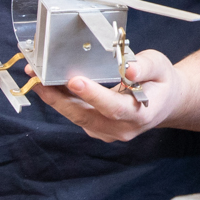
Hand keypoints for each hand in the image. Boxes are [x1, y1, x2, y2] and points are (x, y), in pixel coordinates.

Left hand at [36, 49, 185, 142]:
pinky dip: (60, 99)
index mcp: (140, 114)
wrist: (164, 102)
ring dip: (53, 97)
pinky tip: (48, 83)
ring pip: (75, 116)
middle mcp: (122, 129)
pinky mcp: (96, 130)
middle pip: (85, 116)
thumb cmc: (160, 82)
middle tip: (39, 77)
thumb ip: (145, 67)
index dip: (93, 95)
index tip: (75, 80)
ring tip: (35, 76)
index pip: (113, 107)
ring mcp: (107, 133)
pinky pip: (75, 115)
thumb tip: (128, 69)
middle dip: (59, 96)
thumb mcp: (160, 66)